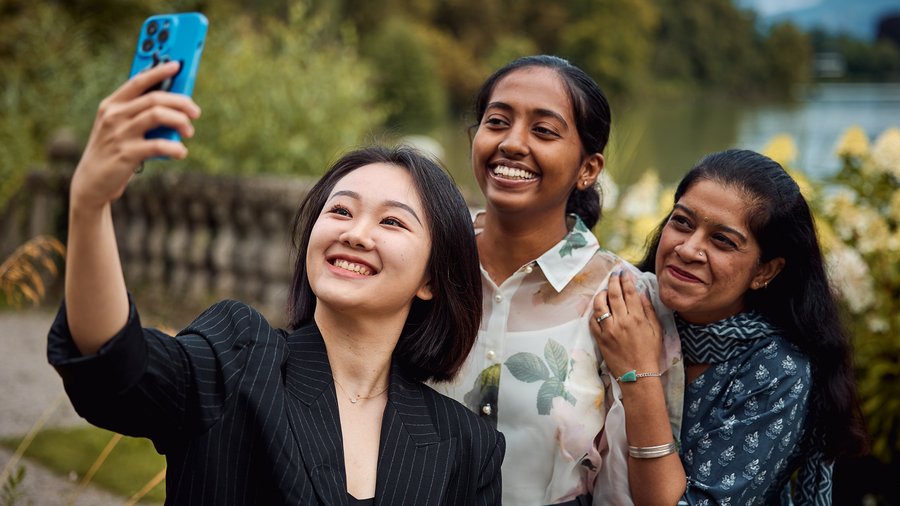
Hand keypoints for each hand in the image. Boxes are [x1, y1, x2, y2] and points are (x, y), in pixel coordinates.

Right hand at [70, 61, 200, 209]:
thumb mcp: (118, 128)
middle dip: (180, 102)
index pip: (138, 82)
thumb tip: (174, 106)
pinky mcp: (126, 154)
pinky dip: (175, 148)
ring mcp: (119, 134)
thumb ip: (139, 114)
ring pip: (157, 115)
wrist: (91, 182)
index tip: (177, 65)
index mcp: (111, 105)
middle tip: (195, 112)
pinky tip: (181, 152)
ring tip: (189, 132)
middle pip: (154, 98)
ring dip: (180, 121)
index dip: (158, 71)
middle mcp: (114, 115)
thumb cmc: (113, 151)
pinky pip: (158, 145)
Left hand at [590, 271, 663, 378]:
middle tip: (613, 274)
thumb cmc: (650, 352)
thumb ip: (649, 310)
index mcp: (637, 318)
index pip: (630, 292)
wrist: (638, 375)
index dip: (626, 280)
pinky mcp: (600, 338)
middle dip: (613, 281)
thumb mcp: (656, 330)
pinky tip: (598, 308)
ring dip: (601, 294)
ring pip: (600, 305)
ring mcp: (609, 330)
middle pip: (614, 295)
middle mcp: (622, 321)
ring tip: (604, 290)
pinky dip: (594, 312)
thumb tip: (642, 293)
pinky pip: (592, 321)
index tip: (624, 272)